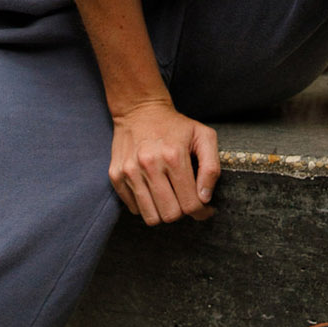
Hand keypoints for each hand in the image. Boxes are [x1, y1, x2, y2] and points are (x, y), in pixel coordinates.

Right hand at [108, 97, 219, 224]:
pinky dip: (145, 205)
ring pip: (151, 217)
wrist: (139, 109)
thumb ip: (211, 168)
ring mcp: (130, 171)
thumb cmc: (175, 125)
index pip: (191, 204)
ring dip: (163, 212)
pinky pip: (133, 209)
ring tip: (168, 196)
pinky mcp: (116, 175)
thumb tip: (204, 199)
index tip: (204, 207)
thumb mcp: (203, 136)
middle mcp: (149, 165)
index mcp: (174, 156)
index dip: (201, 211)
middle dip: (181, 211)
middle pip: (170, 215)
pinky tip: (152, 189)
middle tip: (184, 198)